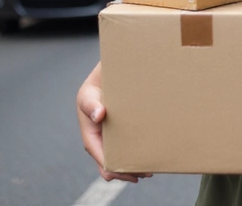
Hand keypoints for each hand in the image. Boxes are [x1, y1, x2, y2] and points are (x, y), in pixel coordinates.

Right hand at [77, 62, 151, 183]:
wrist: (116, 67)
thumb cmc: (100, 80)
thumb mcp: (90, 90)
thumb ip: (91, 103)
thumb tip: (99, 115)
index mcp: (90, 129)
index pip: (96, 151)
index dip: (107, 164)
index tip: (119, 173)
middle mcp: (101, 133)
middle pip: (110, 158)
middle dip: (123, 170)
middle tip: (142, 174)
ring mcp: (114, 130)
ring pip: (122, 152)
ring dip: (133, 163)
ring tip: (149, 169)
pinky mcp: (127, 124)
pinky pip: (132, 140)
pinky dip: (140, 150)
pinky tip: (151, 154)